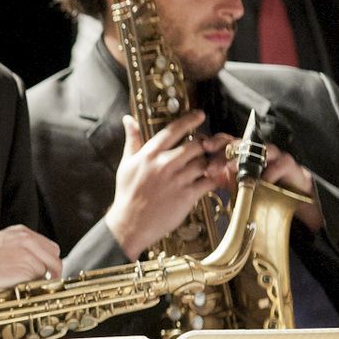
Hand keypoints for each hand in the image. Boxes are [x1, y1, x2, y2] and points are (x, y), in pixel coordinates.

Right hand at [0, 224, 62, 292]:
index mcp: (21, 232)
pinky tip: (21, 286)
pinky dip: (34, 285)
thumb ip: (18, 247)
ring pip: (49, 269)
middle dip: (51, 268)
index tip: (45, 268)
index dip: (47, 259)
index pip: (48, 245)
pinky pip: (41, 280)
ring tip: (28, 284)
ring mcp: (29, 254)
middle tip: (44, 279)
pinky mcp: (28, 269)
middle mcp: (28, 240)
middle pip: (54, 255)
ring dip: (42, 278)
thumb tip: (31, 261)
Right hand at [105, 111, 226, 258]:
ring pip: (203, 162)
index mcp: (149, 154)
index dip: (189, 120)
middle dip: (201, 145)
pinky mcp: (187, 195)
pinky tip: (208, 180)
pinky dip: (212, 179)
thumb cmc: (128, 194)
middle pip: (194, 145)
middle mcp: (164, 164)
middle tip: (202, 148)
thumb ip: (132, 140)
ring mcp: (177, 180)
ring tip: (203, 166)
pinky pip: (208, 181)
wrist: (130, 223)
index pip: (173, 130)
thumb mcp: (126, 164)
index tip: (199, 115)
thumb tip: (128, 120)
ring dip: (206, 163)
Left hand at [203, 134, 323, 232]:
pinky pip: (280, 165)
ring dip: (247, 161)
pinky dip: (270, 173)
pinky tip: (262, 181)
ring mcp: (275, 155)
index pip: (229, 140)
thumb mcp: (237, 184)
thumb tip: (206, 175)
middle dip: (228, 153)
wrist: (291, 198)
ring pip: (262, 150)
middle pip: (243, 144)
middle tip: (214, 166)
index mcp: (244, 152)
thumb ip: (223, 178)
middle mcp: (259, 150)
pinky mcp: (290, 165)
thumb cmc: (261, 188)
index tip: (205, 146)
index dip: (217, 141)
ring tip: (235, 171)